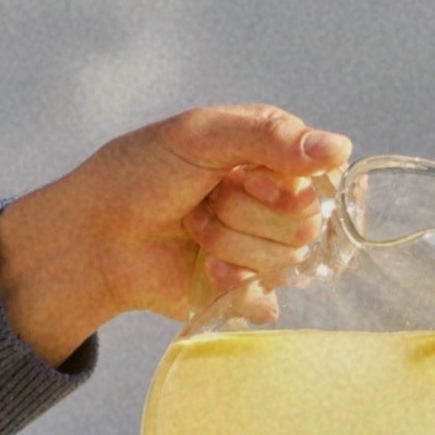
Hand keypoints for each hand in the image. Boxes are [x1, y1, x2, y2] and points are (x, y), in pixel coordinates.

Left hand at [0, 104, 348, 364]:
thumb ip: (271, 135)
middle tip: (205, 200)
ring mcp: (262, 249)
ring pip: (286, 261)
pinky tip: (205, 270)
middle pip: (305, 222)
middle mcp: (274, 203)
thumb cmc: (139, 174)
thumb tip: (340, 148)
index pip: (320, 176)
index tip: (241, 175)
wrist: (94, 236)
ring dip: (230, 244)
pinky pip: (269, 300)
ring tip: (194, 229)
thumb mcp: (200, 134)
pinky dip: (234, 285)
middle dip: (245, 213)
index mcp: (272, 157)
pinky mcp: (245, 292)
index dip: (282, 183)